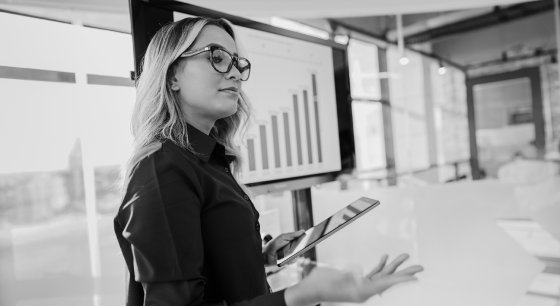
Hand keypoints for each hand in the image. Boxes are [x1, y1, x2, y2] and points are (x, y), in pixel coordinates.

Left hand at [262, 230, 305, 266]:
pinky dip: (291, 259)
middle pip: (303, 246)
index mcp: (293, 240)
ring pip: (299, 254)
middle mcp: (295, 247)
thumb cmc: (274, 244)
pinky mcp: (290, 260)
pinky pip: (294, 260)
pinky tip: (287, 258)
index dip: (309, 236)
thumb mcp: (282, 237)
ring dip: (297, 253)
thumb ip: (292, 235)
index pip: (303, 238)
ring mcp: (293, 254)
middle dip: (306, 245)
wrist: (266, 255)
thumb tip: (303, 231)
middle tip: (307, 244)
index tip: (314, 234)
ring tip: (293, 253)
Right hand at [285, 254, 422, 305]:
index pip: (385, 284)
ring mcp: (361, 286)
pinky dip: (380, 265)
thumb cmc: (319, 285)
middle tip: (420, 267)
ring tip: (405, 256)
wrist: (309, 289)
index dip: (401, 279)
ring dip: (393, 265)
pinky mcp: (356, 281)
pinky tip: (385, 257)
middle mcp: (364, 290)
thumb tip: (360, 273)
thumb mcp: (334, 279)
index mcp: (361, 291)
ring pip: (382, 275)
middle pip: (389, 280)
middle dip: (404, 272)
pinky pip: (373, 273)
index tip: (415, 278)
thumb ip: (348, 275)